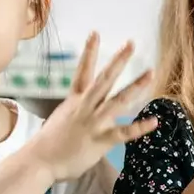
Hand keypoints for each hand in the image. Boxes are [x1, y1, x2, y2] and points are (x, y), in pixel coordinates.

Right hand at [29, 33, 156, 181]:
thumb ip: (76, 112)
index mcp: (74, 101)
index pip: (82, 71)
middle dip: (118, 61)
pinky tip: (154, 121)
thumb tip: (85, 112)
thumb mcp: (61, 119)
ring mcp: (93, 122)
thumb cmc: (48, 143)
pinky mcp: (100, 140)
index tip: (95, 33)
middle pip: (104, 80)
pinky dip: (139, 127)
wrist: (39, 161)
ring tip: (150, 73)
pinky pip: (123, 133)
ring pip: (117, 100)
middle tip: (131, 44)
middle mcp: (85, 107)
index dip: (89, 52)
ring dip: (135, 86)